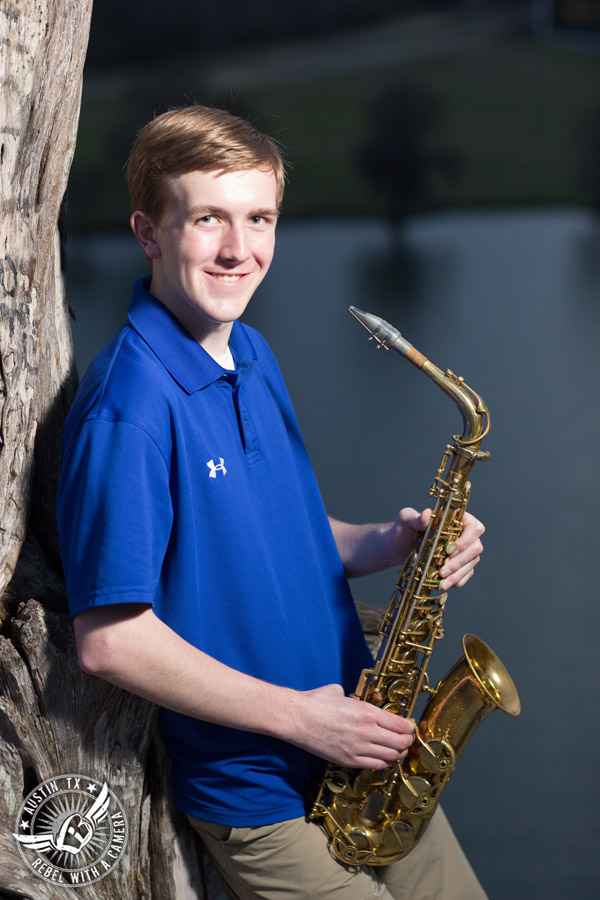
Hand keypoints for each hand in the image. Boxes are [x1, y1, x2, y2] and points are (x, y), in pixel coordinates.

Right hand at [288, 683, 414, 768]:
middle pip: (400, 742)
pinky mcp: (349, 760)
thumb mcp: (340, 692)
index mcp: (367, 712)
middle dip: (406, 742)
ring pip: (390, 756)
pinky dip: (383, 763)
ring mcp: (358, 748)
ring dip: (397, 754)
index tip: (409, 728)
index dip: (409, 728)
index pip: (400, 725)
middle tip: (407, 740)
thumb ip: (354, 698)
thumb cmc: (316, 702)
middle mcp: (367, 731)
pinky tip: (383, 758)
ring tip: (397, 750)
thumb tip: (355, 699)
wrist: (297, 718)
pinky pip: (375, 765)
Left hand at [399, 507, 484, 589]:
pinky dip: (456, 581)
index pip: (474, 527)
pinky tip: (444, 584)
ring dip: (458, 574)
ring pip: (472, 563)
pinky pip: (466, 574)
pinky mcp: (460, 565)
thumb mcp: (405, 520)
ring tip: (442, 582)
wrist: (398, 547)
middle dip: (460, 561)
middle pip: (476, 547)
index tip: (450, 550)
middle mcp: (464, 534)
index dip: (467, 540)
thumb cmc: (404, 529)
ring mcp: (464, 551)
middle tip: (443, 570)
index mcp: (457, 519)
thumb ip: (416, 518)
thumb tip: (427, 513)